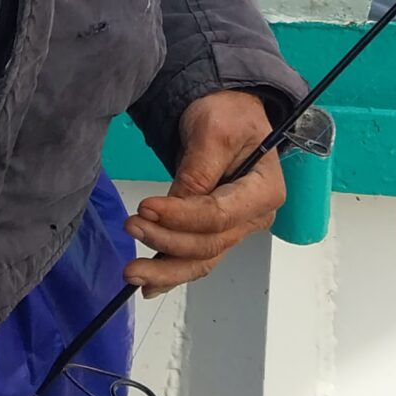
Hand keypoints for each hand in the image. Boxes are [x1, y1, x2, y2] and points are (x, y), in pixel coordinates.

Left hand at [123, 90, 285, 293]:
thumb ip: (198, 170)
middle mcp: (254, 216)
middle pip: (210, 244)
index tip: (145, 208)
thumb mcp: (214, 131)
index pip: (220, 215)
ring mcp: (237, 228)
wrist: (227, 110)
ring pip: (202, 259)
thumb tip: (176, 206)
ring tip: (132, 272)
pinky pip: (196, 258)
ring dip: (166, 268)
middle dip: (167, 243)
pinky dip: (172, 272)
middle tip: (131, 227)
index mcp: (264, 190)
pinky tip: (149, 285)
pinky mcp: (216, 230)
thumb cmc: (227, 113)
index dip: (182, 217)